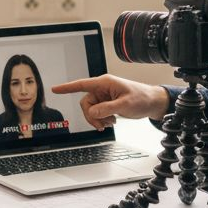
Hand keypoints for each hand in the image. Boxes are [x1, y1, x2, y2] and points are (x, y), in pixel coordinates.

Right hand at [51, 74, 168, 128]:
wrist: (152, 103)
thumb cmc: (142, 98)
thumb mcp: (124, 104)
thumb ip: (106, 109)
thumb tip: (92, 113)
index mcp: (105, 83)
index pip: (82, 85)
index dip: (67, 87)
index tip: (55, 89)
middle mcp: (102, 89)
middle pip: (86, 103)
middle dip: (92, 116)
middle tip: (104, 124)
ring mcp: (104, 97)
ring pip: (91, 110)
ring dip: (98, 119)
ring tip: (111, 123)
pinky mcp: (107, 103)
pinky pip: (97, 113)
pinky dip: (102, 120)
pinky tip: (111, 122)